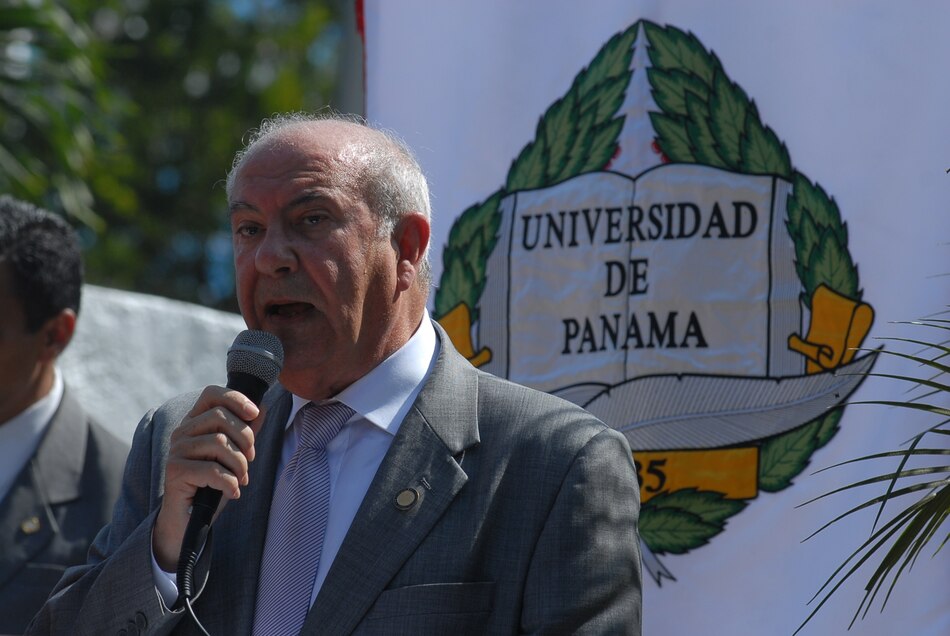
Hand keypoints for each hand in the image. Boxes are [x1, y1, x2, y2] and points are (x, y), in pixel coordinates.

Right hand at [152, 386, 261, 570]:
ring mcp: (176, 451)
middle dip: (245, 438)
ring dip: (239, 464)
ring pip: (219, 443)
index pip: (212, 394)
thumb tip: (261, 408)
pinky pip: (213, 470)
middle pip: (220, 418)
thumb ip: (245, 432)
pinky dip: (230, 483)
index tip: (255, 413)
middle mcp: (182, 432)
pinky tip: (232, 492)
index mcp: (194, 423)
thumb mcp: (233, 455)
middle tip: (250, 459)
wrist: (189, 520)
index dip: (236, 398)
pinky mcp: (175, 471)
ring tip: (240, 479)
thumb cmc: (213, 484)